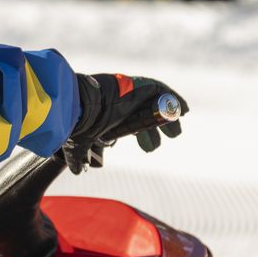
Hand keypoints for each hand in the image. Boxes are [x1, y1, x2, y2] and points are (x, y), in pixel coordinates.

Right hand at [62, 74, 187, 171]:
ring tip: (175, 132)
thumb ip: (78, 156)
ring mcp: (134, 93)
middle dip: (158, 128)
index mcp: (113, 115)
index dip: (144, 135)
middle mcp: (125, 103)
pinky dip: (174, 100)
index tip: (148, 148)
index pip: (133, 123)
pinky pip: (164, 92)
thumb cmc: (81, 123)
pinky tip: (183, 111)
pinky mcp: (143, 86)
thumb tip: (74, 171)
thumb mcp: (79, 142)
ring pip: (157, 104)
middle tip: (167, 139)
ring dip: (168, 118)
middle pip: (148, 114)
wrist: (84, 105)